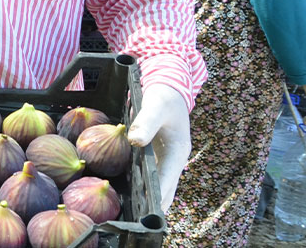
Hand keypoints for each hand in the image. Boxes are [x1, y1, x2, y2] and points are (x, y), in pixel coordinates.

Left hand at [126, 84, 189, 211]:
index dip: (158, 198)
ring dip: (148, 196)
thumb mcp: (155, 106)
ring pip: (157, 183)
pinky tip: (127, 190)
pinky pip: (149, 173)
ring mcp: (165, 158)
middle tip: (138, 220)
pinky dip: (142, 183)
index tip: (149, 213)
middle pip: (165, 189)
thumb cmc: (163, 96)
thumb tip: (135, 140)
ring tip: (131, 212)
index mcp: (177, 152)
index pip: (168, 182)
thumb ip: (145, 122)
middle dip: (153, 204)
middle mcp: (173, 159)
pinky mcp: (155, 154)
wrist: (167, 85)